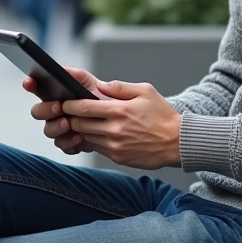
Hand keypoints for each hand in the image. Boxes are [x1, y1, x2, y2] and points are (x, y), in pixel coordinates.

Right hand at [26, 67, 99, 155]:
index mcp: (56, 95)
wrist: (119, 122)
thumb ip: (79, 76)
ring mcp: (60, 129)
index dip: (30, 85)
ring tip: (69, 123)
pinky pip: (62, 145)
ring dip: (57, 127)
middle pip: (38, 112)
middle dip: (45, 109)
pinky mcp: (69, 143)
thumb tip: (64, 70)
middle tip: (58, 106)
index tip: (29, 82)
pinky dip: (69, 142)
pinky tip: (79, 137)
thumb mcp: (93, 85)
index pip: (37, 89)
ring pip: (48, 130)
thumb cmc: (104, 101)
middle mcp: (54, 113)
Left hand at [63, 80, 180, 169]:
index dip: (70, 105)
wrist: (177, 142)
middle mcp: (114, 129)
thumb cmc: (162, 115)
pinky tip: (93, 134)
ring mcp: (115, 145)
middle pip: (79, 124)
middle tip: (66, 113)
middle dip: (69, 118)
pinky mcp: (118, 156)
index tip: (65, 102)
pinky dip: (91, 141)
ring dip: (79, 130)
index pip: (84, 107)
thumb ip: (120, 87)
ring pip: (85, 137)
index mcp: (120, 110)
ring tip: (79, 123)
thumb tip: (101, 85)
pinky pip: (96, 148)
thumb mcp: (145, 91)